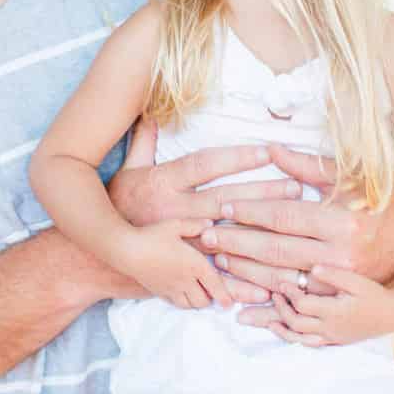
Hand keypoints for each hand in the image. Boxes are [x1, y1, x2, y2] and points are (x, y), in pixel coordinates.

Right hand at [108, 120, 306, 306]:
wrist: (97, 254)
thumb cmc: (116, 207)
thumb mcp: (129, 171)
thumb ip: (144, 142)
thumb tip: (151, 113)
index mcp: (164, 183)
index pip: (206, 165)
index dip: (236, 158)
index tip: (267, 151)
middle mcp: (174, 211)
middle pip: (227, 200)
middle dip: (263, 194)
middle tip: (296, 188)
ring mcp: (179, 241)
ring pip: (228, 236)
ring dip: (261, 232)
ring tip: (292, 225)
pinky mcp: (183, 268)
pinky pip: (218, 274)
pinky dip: (244, 278)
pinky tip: (270, 280)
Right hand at [119, 219, 232, 309]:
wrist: (127, 250)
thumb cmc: (152, 235)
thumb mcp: (176, 224)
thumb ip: (195, 225)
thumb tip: (211, 224)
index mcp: (195, 264)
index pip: (215, 285)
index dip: (225, 296)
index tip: (230, 303)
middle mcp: (186, 280)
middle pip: (204, 300)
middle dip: (211, 299)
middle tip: (213, 292)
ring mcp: (172, 288)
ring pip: (190, 305)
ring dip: (197, 302)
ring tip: (198, 293)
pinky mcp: (159, 292)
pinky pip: (176, 303)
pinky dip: (183, 302)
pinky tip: (182, 293)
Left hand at [200, 153, 393, 290]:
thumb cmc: (383, 202)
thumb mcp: (348, 179)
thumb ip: (307, 166)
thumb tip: (271, 149)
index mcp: (341, 221)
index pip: (284, 218)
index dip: (250, 212)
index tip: (222, 207)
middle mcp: (340, 256)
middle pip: (276, 251)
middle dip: (238, 243)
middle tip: (205, 236)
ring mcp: (340, 284)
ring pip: (283, 280)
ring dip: (247, 272)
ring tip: (218, 260)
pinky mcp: (341, 301)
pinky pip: (298, 306)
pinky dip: (269, 306)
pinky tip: (243, 304)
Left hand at [238, 266, 393, 345]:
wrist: (392, 313)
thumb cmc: (374, 293)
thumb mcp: (356, 280)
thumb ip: (334, 275)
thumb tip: (312, 269)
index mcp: (334, 312)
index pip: (302, 304)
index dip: (289, 293)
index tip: (281, 282)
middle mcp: (330, 328)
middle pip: (295, 323)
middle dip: (281, 309)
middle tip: (274, 294)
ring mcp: (331, 337)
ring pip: (299, 338)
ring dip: (282, 328)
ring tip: (268, 319)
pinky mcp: (333, 341)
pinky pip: (308, 344)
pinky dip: (293, 338)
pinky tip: (284, 330)